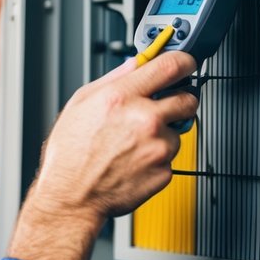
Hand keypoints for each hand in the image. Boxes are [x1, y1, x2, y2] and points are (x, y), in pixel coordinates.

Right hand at [8, 51, 197, 259]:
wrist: (72, 198)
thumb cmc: (70, 154)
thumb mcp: (81, 104)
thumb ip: (113, 79)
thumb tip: (135, 64)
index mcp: (123, 96)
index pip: (171, 65)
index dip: (184, 61)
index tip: (186, 63)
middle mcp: (145, 119)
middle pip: (188, 98)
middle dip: (180, 100)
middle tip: (166, 106)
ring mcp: (158, 146)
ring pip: (180, 131)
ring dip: (165, 133)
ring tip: (136, 142)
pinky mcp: (164, 170)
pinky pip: (171, 157)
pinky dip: (158, 157)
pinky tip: (135, 160)